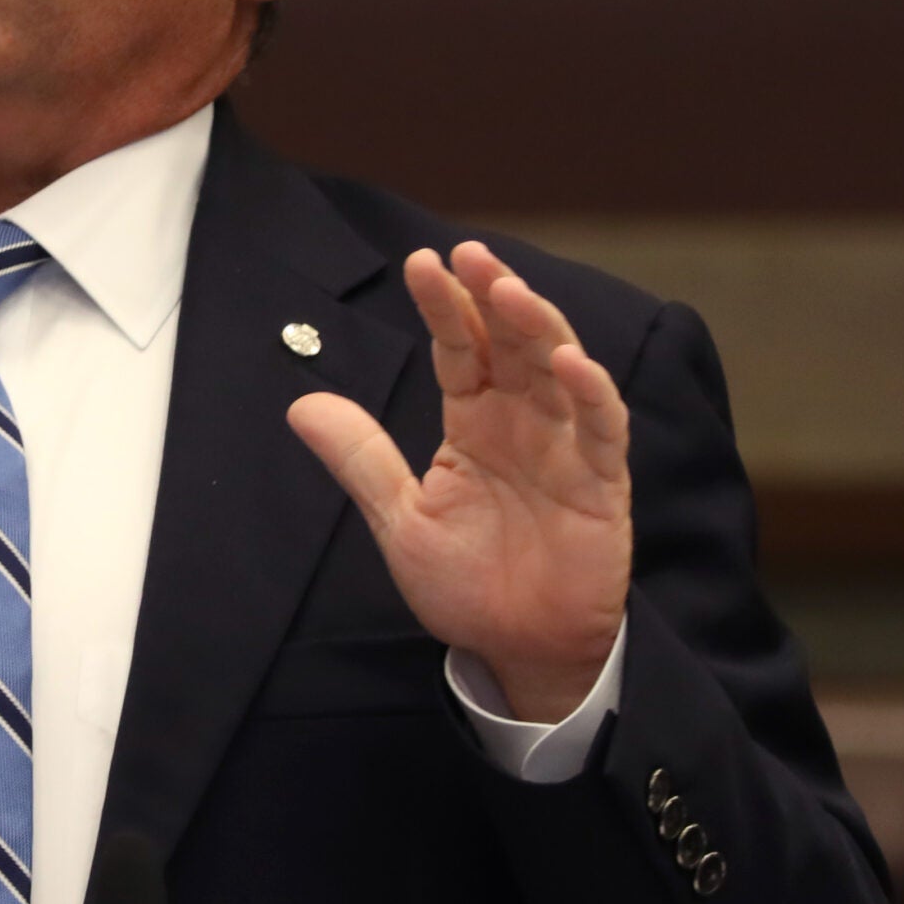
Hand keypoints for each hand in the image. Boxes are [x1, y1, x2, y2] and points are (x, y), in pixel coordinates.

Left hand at [288, 241, 629, 722]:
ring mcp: (565, 445)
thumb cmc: (467, 586)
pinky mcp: (601, 481)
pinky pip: (602, 427)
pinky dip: (591, 393)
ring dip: (538, 325)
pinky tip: (571, 363)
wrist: (518, 650)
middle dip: (493, 294)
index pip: (458, 348)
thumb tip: (301, 405)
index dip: (443, 306)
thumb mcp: (401, 519)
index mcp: (472, 421)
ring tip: (509, 290)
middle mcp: (521, 421)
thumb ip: (361, 460)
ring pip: (557, 367)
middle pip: (510, 341)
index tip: (420, 263)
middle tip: (470, 253)